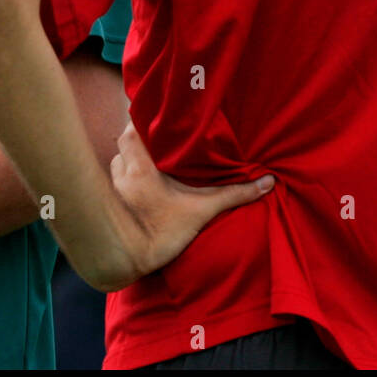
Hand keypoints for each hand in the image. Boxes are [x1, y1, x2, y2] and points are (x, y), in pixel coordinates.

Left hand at [97, 122, 273, 290]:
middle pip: (124, 142)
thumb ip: (233, 195)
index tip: (158, 116)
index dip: (143, 119)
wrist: (124, 261)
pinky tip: (138, 188)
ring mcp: (114, 189)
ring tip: (149, 161)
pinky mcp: (109, 207)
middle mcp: (123, 171)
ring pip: (118, 163)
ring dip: (129, 160)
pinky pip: (114, 184)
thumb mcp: (200, 211)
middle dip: (138, 139)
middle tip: (158, 139)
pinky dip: (124, 181)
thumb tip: (267, 182)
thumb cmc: (158, 232)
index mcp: (141, 163)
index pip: (133, 126)